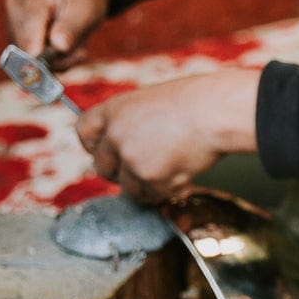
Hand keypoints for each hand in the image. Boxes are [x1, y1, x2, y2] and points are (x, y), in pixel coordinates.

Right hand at [5, 0, 121, 65]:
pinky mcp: (18, 39)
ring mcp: (13, 25)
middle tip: (82, 54)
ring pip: (31, 59)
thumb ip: (72, 29)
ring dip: (59, 61)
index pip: (29, 27)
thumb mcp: (86, 11)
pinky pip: (34, 62)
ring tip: (78, 47)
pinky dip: (55, 62)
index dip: (35, 50)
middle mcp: (15, 9)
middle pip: (27, 47)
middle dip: (57, 58)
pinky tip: (67, 49)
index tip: (40, 69)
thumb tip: (57, 47)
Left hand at [76, 70, 260, 201]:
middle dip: (121, 174)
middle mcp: (115, 136)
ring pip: (128, 188)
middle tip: (143, 169)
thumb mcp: (150, 103)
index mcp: (113, 111)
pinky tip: (184, 171)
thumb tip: (125, 150)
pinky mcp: (150, 179)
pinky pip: (153, 195)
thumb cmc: (193, 104)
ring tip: (172, 169)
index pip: (83, 132)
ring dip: (147, 186)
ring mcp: (131, 159)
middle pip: (102, 168)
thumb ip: (131, 124)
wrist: (214, 113)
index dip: (94, 146)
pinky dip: (168, 190)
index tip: (107, 152)